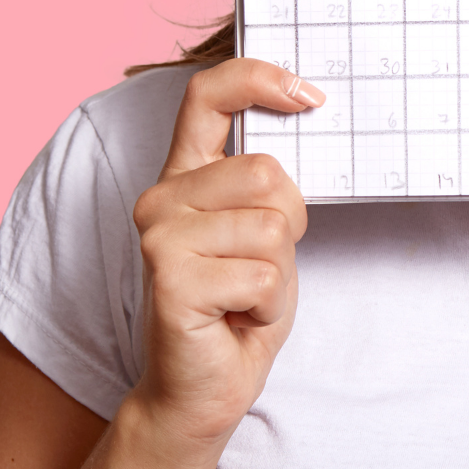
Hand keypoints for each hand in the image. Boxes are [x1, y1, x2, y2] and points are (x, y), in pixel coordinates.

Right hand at [129, 59, 320, 450]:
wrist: (202, 389)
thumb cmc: (239, 307)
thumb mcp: (263, 232)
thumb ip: (265, 184)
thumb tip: (303, 115)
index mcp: (185, 175)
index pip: (207, 95)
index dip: (258, 79)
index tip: (309, 95)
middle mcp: (162, 197)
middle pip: (267, 174)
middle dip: (290, 223)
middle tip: (264, 265)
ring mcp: (160, 236)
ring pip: (271, 227)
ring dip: (279, 273)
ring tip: (246, 296)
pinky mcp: (170, 279)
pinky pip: (263, 275)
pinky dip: (268, 304)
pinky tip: (236, 318)